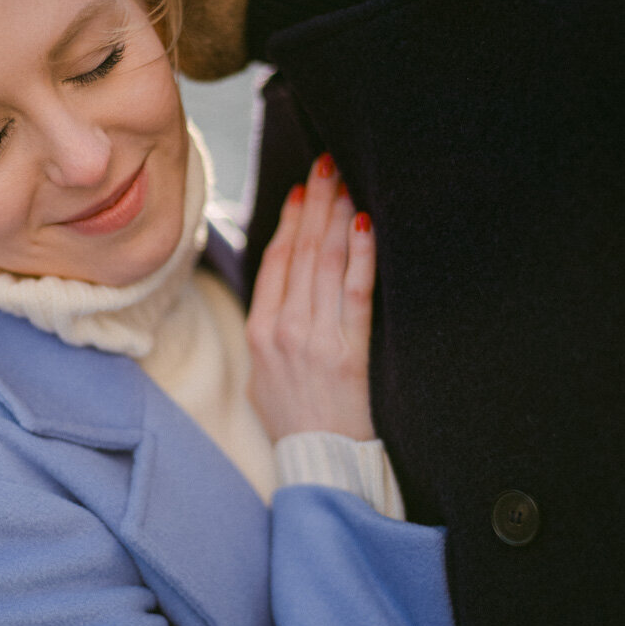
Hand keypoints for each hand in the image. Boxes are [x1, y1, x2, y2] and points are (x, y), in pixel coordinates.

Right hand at [246, 154, 375, 442]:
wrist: (318, 463)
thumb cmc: (295, 418)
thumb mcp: (264, 370)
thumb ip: (272, 324)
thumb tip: (287, 281)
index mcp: (259, 330)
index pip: (275, 259)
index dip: (291, 218)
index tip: (305, 186)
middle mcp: (281, 328)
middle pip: (300, 251)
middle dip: (317, 201)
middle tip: (330, 162)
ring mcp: (312, 339)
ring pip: (325, 262)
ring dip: (338, 215)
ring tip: (348, 180)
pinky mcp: (345, 352)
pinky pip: (355, 292)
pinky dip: (361, 254)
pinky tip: (366, 224)